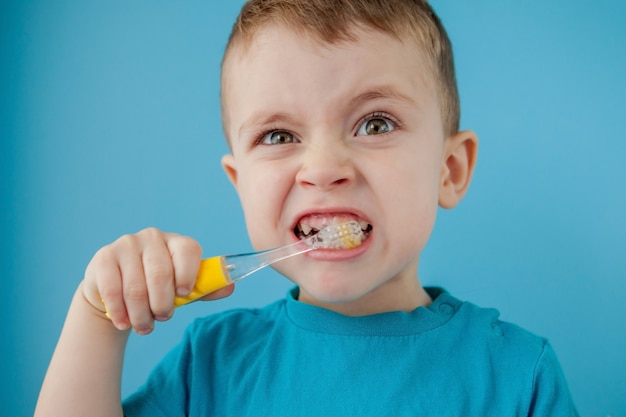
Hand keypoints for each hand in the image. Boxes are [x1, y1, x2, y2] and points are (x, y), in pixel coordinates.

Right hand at [81, 228, 232, 333]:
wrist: (116, 289)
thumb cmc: (157, 288)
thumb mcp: (182, 288)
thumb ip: (205, 288)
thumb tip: (230, 287)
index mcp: (177, 242)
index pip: (188, 251)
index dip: (188, 275)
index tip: (184, 295)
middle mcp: (152, 237)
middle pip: (161, 274)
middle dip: (163, 304)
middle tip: (163, 318)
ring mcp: (126, 245)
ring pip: (136, 288)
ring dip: (141, 314)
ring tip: (144, 326)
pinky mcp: (104, 257)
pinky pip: (112, 290)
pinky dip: (120, 312)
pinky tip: (124, 322)